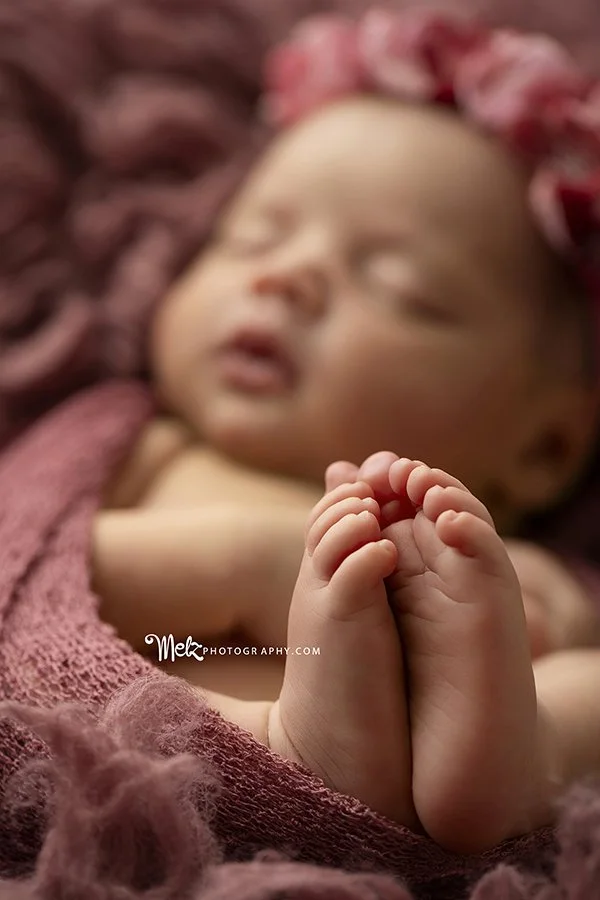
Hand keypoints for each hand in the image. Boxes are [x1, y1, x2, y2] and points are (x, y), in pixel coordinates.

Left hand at [324, 458, 599, 658]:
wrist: (437, 746)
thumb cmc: (400, 675)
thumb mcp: (364, 600)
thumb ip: (352, 549)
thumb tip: (324, 504)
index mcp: (416, 564)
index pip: (408, 502)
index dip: (388, 480)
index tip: (360, 474)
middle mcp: (446, 567)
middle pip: (437, 500)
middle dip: (415, 478)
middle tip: (390, 470)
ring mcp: (471, 582)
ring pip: (467, 517)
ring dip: (445, 492)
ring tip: (416, 482)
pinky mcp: (493, 606)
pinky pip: (488, 555)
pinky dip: (470, 531)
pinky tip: (446, 521)